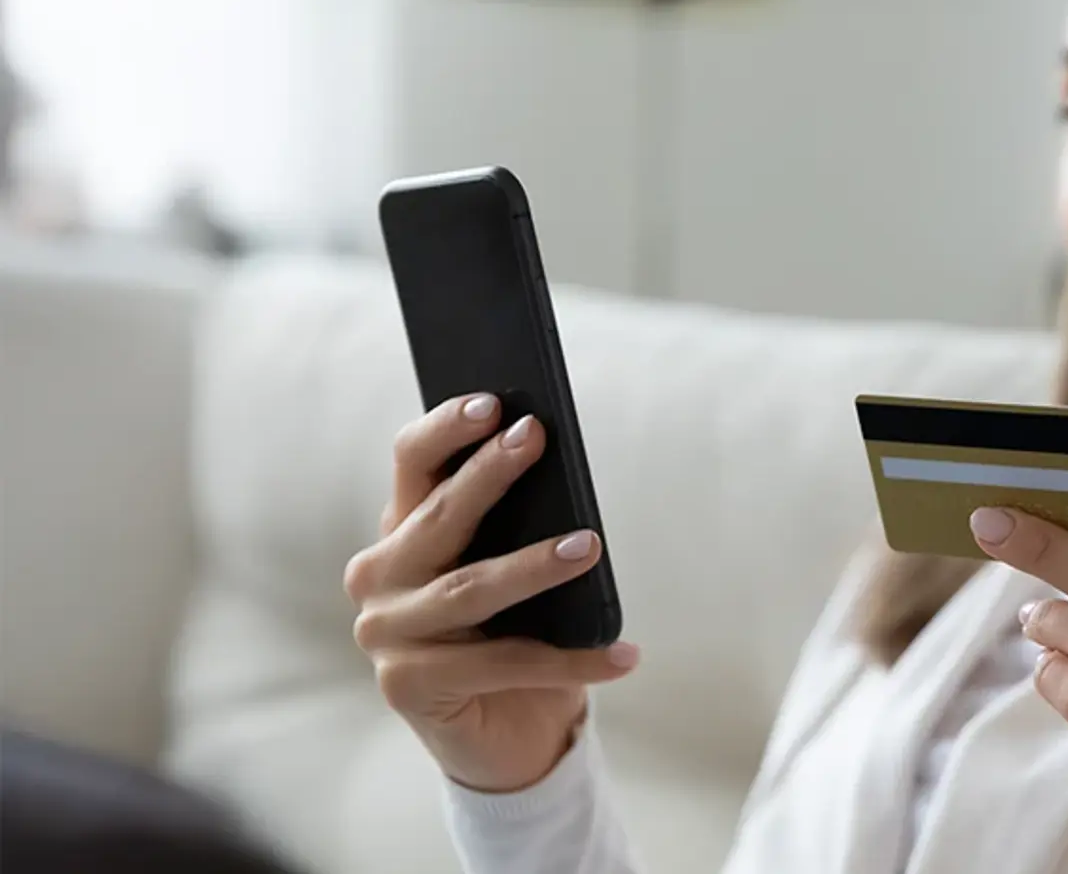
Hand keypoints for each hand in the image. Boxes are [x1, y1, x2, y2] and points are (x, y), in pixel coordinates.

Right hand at [343, 393, 639, 792]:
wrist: (506, 733)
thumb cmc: (518, 631)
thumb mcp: (517, 569)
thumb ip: (521, 526)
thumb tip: (564, 480)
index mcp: (401, 530)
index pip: (412, 462)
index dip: (446, 428)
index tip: (492, 401)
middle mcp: (378, 576)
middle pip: (438, 516)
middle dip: (490, 472)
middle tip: (537, 436)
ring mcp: (385, 634)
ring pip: (470, 588)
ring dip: (536, 564)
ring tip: (591, 546)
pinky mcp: (408, 687)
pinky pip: (503, 663)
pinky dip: (571, 661)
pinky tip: (623, 655)